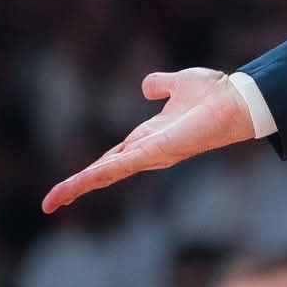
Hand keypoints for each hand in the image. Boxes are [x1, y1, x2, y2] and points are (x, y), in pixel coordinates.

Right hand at [41, 69, 256, 213]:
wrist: (236, 101)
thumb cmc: (214, 95)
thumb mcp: (178, 84)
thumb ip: (160, 85)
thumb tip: (145, 86)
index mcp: (148, 138)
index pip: (112, 158)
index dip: (90, 169)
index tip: (71, 184)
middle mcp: (147, 151)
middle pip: (104, 172)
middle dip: (77, 186)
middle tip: (50, 203)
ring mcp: (150, 155)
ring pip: (106, 174)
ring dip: (78, 186)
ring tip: (53, 201)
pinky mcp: (156, 153)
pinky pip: (121, 165)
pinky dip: (98, 174)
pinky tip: (79, 182)